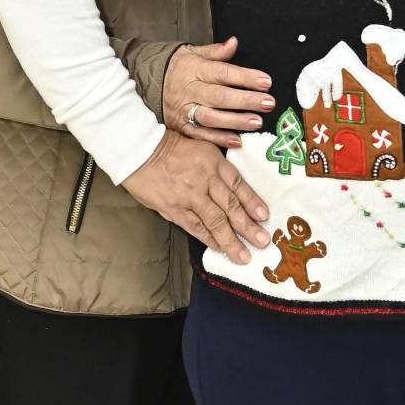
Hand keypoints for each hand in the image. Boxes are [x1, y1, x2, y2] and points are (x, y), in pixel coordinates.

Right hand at [123, 129, 270, 263]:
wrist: (139, 151)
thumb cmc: (171, 148)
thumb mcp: (201, 148)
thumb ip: (217, 168)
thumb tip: (234, 190)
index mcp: (213, 162)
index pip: (238, 185)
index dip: (252, 202)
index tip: (265, 217)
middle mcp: (204, 179)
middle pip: (230, 206)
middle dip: (248, 227)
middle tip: (263, 242)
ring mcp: (188, 196)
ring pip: (215, 221)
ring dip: (231, 240)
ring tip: (244, 255)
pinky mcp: (173, 208)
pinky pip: (195, 226)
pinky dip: (209, 238)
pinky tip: (220, 248)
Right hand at [163, 36, 273, 148]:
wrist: (145, 82)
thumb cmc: (177, 67)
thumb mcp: (193, 53)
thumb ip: (216, 51)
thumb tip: (234, 42)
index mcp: (195, 69)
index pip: (224, 72)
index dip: (245, 77)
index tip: (266, 81)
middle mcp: (190, 90)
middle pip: (220, 96)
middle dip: (246, 100)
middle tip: (268, 103)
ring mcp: (185, 110)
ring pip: (212, 117)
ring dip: (236, 121)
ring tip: (257, 122)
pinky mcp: (181, 126)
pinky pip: (202, 134)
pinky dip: (219, 139)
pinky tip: (237, 141)